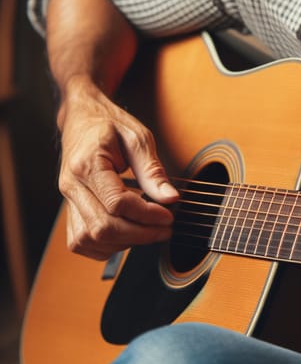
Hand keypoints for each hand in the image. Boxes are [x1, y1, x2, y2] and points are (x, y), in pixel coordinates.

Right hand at [57, 75, 178, 259]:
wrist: (83, 118)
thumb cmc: (111, 125)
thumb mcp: (139, 138)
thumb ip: (153, 170)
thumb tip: (170, 199)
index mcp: (87, 164)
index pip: (116, 203)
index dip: (146, 214)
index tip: (169, 215)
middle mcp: (71, 186)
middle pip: (102, 227)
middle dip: (139, 234)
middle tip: (165, 228)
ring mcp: (67, 200)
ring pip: (89, 240)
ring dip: (123, 243)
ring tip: (149, 230)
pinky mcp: (69, 209)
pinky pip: (81, 241)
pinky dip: (106, 245)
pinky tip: (128, 233)